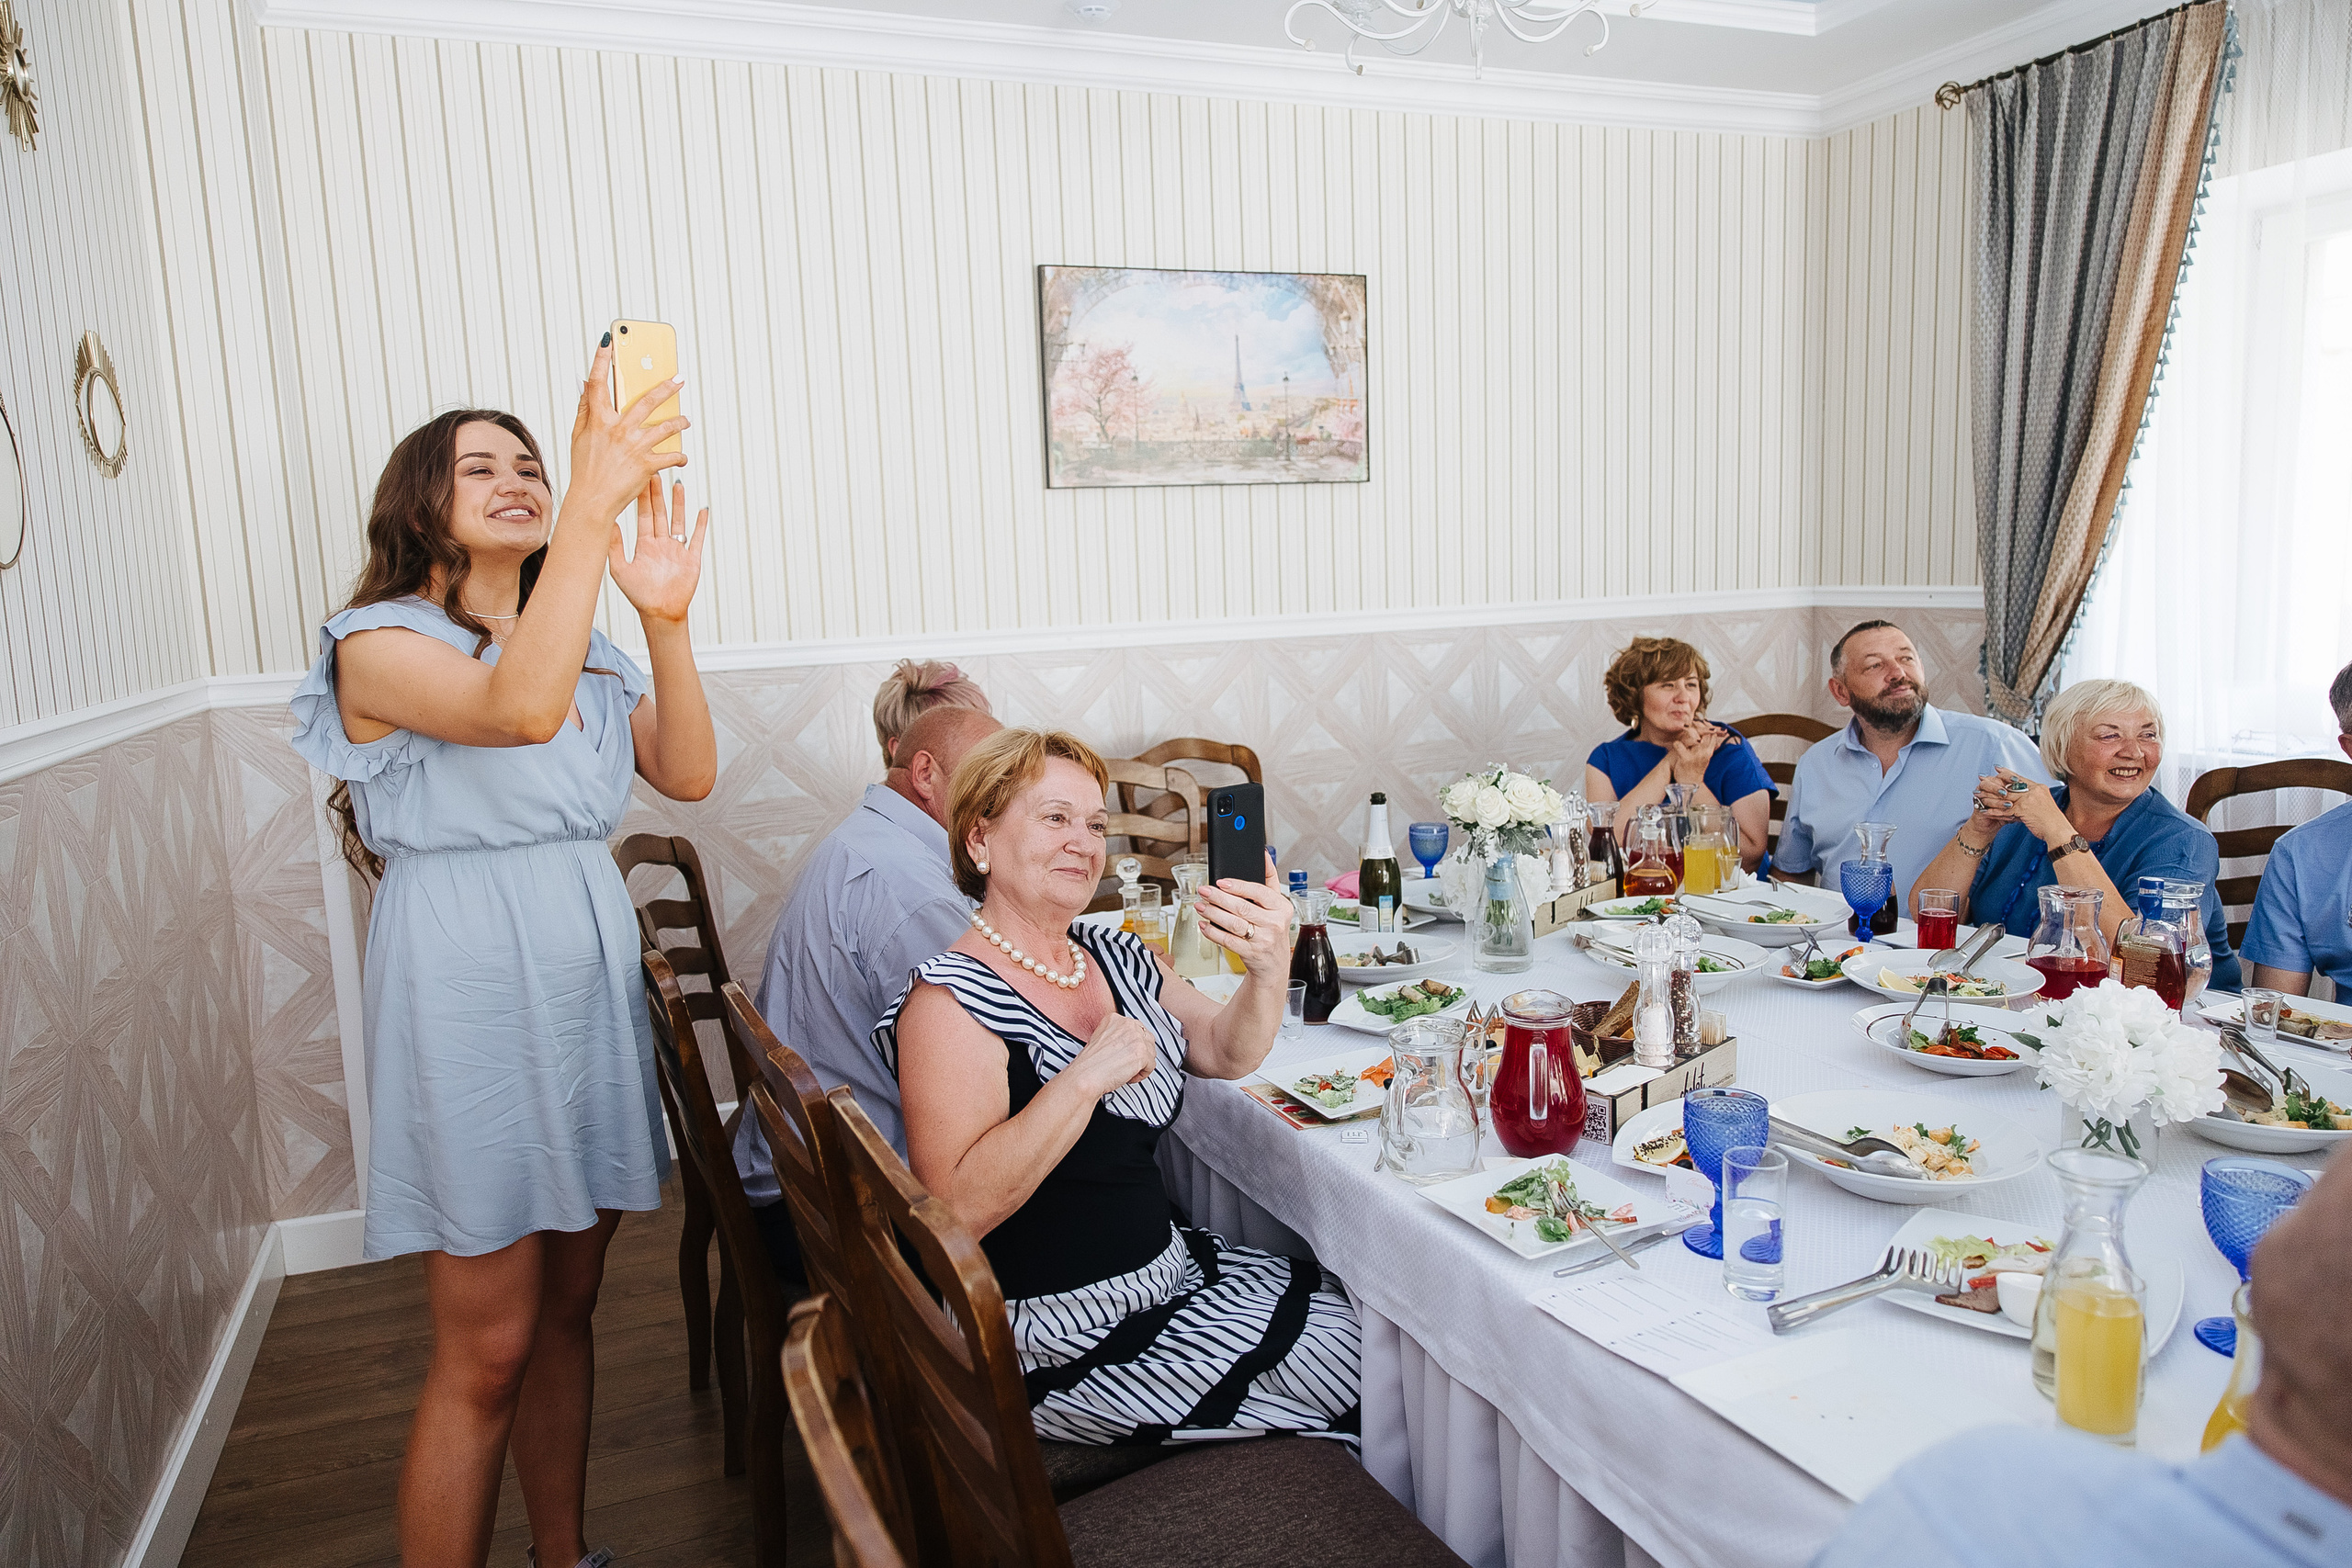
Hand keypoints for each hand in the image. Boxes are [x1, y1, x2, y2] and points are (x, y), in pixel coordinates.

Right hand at [566, 339, 688, 525]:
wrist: (592, 500)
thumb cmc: (585, 470)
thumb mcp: (579, 437)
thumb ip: (584, 410)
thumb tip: (585, 386)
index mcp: (599, 420)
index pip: (598, 384)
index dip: (600, 361)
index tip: (607, 343)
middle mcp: (618, 429)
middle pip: (646, 401)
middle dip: (666, 387)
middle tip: (679, 378)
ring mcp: (634, 446)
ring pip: (666, 426)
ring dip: (679, 422)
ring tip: (686, 420)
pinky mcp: (647, 464)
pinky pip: (671, 455)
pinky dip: (679, 456)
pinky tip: (682, 457)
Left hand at [609, 478, 707, 624]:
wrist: (659, 613)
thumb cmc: (639, 595)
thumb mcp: (620, 569)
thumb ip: (614, 546)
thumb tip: (607, 522)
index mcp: (645, 545)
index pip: (643, 516)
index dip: (642, 498)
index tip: (640, 479)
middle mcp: (661, 544)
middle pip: (660, 513)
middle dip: (658, 494)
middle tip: (656, 472)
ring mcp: (677, 550)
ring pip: (678, 521)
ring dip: (679, 503)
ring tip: (678, 484)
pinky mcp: (692, 559)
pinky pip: (697, 538)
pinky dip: (701, 525)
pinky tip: (702, 510)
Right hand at [1070, 1013, 1159, 1097]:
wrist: (1086, 1076)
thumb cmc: (1090, 1064)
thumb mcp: (1101, 1039)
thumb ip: (1118, 1036)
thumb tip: (1131, 1044)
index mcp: (1115, 1019)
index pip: (1137, 1029)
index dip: (1133, 1045)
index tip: (1126, 1053)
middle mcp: (1127, 1025)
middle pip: (1147, 1039)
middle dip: (1140, 1054)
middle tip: (1127, 1064)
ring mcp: (1136, 1038)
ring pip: (1151, 1053)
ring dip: (1141, 1065)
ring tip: (1127, 1071)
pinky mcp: (1142, 1054)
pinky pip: (1151, 1066)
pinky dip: (1142, 1075)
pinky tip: (1129, 1076)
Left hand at [1198, 876, 1292, 976]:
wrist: (1275, 963)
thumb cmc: (1273, 930)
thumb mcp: (1278, 905)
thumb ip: (1270, 879)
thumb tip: (1263, 854)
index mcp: (1281, 907)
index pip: (1259, 892)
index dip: (1238, 886)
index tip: (1220, 881)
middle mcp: (1274, 923)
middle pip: (1242, 907)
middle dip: (1218, 898)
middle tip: (1203, 891)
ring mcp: (1262, 940)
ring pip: (1233, 924)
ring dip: (1213, 913)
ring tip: (1200, 905)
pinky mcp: (1250, 953)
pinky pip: (1228, 941)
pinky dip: (1213, 932)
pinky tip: (1204, 924)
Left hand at [1669, 723, 1725, 782]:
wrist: (1689, 784)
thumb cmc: (1694, 768)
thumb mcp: (1703, 756)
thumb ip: (1705, 746)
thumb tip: (1705, 733)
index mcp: (1709, 751)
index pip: (1711, 734)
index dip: (1706, 725)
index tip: (1700, 721)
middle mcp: (1704, 752)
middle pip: (1703, 733)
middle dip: (1697, 725)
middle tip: (1691, 721)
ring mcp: (1695, 756)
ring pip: (1693, 737)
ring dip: (1688, 730)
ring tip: (1684, 726)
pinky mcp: (1685, 759)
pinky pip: (1680, 747)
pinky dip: (1677, 743)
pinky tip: (1676, 743)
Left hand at [1981, 768, 2068, 844]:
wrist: (2058, 831)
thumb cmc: (2052, 821)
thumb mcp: (2044, 804)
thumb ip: (2033, 798)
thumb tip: (2023, 796)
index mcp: (2039, 788)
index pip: (2021, 778)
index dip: (2008, 773)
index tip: (1997, 769)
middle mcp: (2034, 791)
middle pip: (2010, 785)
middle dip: (1995, 782)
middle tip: (1982, 778)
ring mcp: (2029, 799)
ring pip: (2005, 796)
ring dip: (1990, 796)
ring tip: (1978, 794)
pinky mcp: (2024, 809)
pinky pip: (2005, 809)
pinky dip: (1994, 811)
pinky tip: (1985, 810)